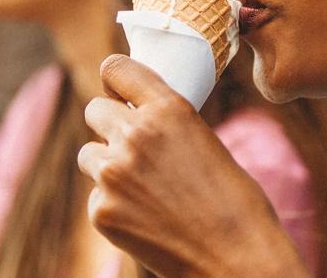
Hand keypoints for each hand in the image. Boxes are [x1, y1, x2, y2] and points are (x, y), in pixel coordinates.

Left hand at [78, 55, 307, 276]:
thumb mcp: (204, 141)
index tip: (118, 89)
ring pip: (89, 154)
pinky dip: (114, 204)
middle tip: (132, 146)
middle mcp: (134, 134)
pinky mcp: (101, 210)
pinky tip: (147, 218)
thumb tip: (134, 117)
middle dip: (110, 124)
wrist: (237, 257)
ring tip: (144, 187)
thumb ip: (166, 125)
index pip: (115, 68)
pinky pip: (96, 195)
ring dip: (107, 164)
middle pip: (94, 109)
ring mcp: (112, 174)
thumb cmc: (235, 201)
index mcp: (167, 109)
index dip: (115, 79)